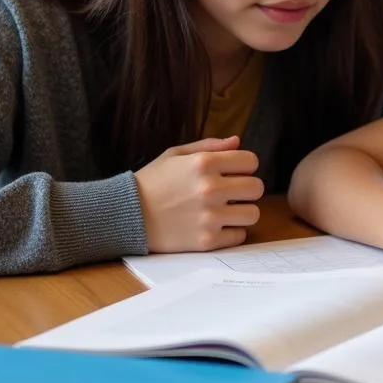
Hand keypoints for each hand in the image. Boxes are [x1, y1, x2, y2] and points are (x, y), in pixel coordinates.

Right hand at [135, 136, 263, 252]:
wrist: (126, 216)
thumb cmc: (152, 182)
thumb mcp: (176, 155)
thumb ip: (209, 146)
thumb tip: (237, 141)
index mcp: (204, 163)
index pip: (250, 161)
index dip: (245, 166)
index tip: (235, 172)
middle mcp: (210, 188)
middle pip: (257, 188)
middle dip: (248, 189)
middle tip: (234, 193)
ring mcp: (209, 216)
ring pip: (253, 214)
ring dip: (243, 212)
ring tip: (227, 211)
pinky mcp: (206, 241)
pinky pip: (239, 236)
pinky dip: (231, 232)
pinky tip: (217, 226)